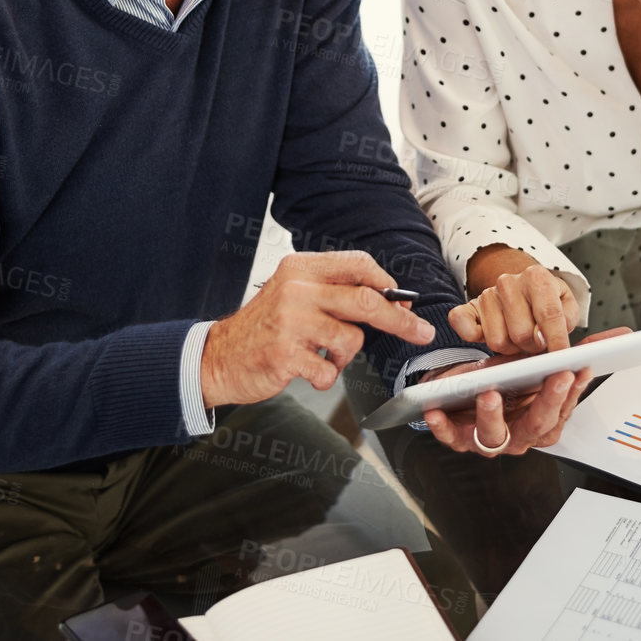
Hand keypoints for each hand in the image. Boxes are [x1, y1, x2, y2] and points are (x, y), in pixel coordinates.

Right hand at [200, 252, 434, 406]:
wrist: (220, 356)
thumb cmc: (266, 327)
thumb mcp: (295, 293)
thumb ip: (335, 290)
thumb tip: (390, 297)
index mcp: (302, 268)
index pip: (358, 264)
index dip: (387, 283)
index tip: (404, 301)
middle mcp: (297, 289)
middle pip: (368, 301)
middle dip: (401, 320)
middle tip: (421, 332)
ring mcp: (290, 322)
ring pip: (351, 340)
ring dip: (345, 356)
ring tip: (323, 355)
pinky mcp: (285, 355)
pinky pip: (329, 370)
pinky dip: (326, 377)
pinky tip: (308, 370)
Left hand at [422, 328, 631, 456]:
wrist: (466, 388)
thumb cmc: (506, 379)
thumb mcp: (540, 363)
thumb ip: (578, 353)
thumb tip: (622, 336)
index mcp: (542, 421)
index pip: (562, 410)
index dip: (571, 392)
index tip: (577, 370)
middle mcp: (519, 436)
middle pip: (537, 426)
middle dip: (547, 401)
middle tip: (554, 377)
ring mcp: (489, 440)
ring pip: (495, 436)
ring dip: (492, 416)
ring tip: (490, 393)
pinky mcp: (458, 438)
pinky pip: (451, 437)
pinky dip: (444, 426)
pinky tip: (438, 410)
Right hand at [452, 249, 578, 353]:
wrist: (522, 287)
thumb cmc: (545, 300)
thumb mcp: (566, 305)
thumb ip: (566, 320)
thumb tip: (551, 338)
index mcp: (536, 277)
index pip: (548, 314)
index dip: (556, 341)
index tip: (560, 357)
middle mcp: (508, 282)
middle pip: (522, 333)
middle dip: (533, 346)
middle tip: (537, 342)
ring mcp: (486, 294)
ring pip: (498, 341)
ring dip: (511, 347)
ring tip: (518, 338)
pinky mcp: (468, 308)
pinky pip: (464, 327)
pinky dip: (474, 337)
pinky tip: (491, 334)